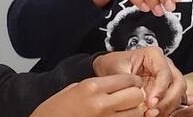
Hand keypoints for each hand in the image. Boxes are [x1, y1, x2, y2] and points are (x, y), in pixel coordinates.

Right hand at [31, 74, 146, 116]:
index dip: (134, 81)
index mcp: (92, 87)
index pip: (127, 80)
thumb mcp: (75, 88)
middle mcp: (100, 104)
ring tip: (125, 109)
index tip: (133, 82)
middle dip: (137, 95)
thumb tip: (119, 84)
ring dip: (134, 110)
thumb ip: (98, 85)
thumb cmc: (55, 109)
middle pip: (136, 96)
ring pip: (136, 113)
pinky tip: (119, 116)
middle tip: (132, 95)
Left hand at [93, 47, 186, 116]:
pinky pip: (173, 101)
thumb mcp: (117, 69)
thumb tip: (139, 95)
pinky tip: (155, 114)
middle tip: (153, 111)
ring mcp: (167, 77)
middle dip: (168, 100)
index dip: (161, 89)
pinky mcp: (165, 89)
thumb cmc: (114, 64)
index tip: (151, 102)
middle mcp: (164, 65)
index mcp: (153, 55)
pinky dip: (166, 109)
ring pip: (179, 93)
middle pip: (178, 83)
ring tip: (152, 114)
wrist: (110, 68)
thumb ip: (128, 81)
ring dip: (168, 107)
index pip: (164, 72)